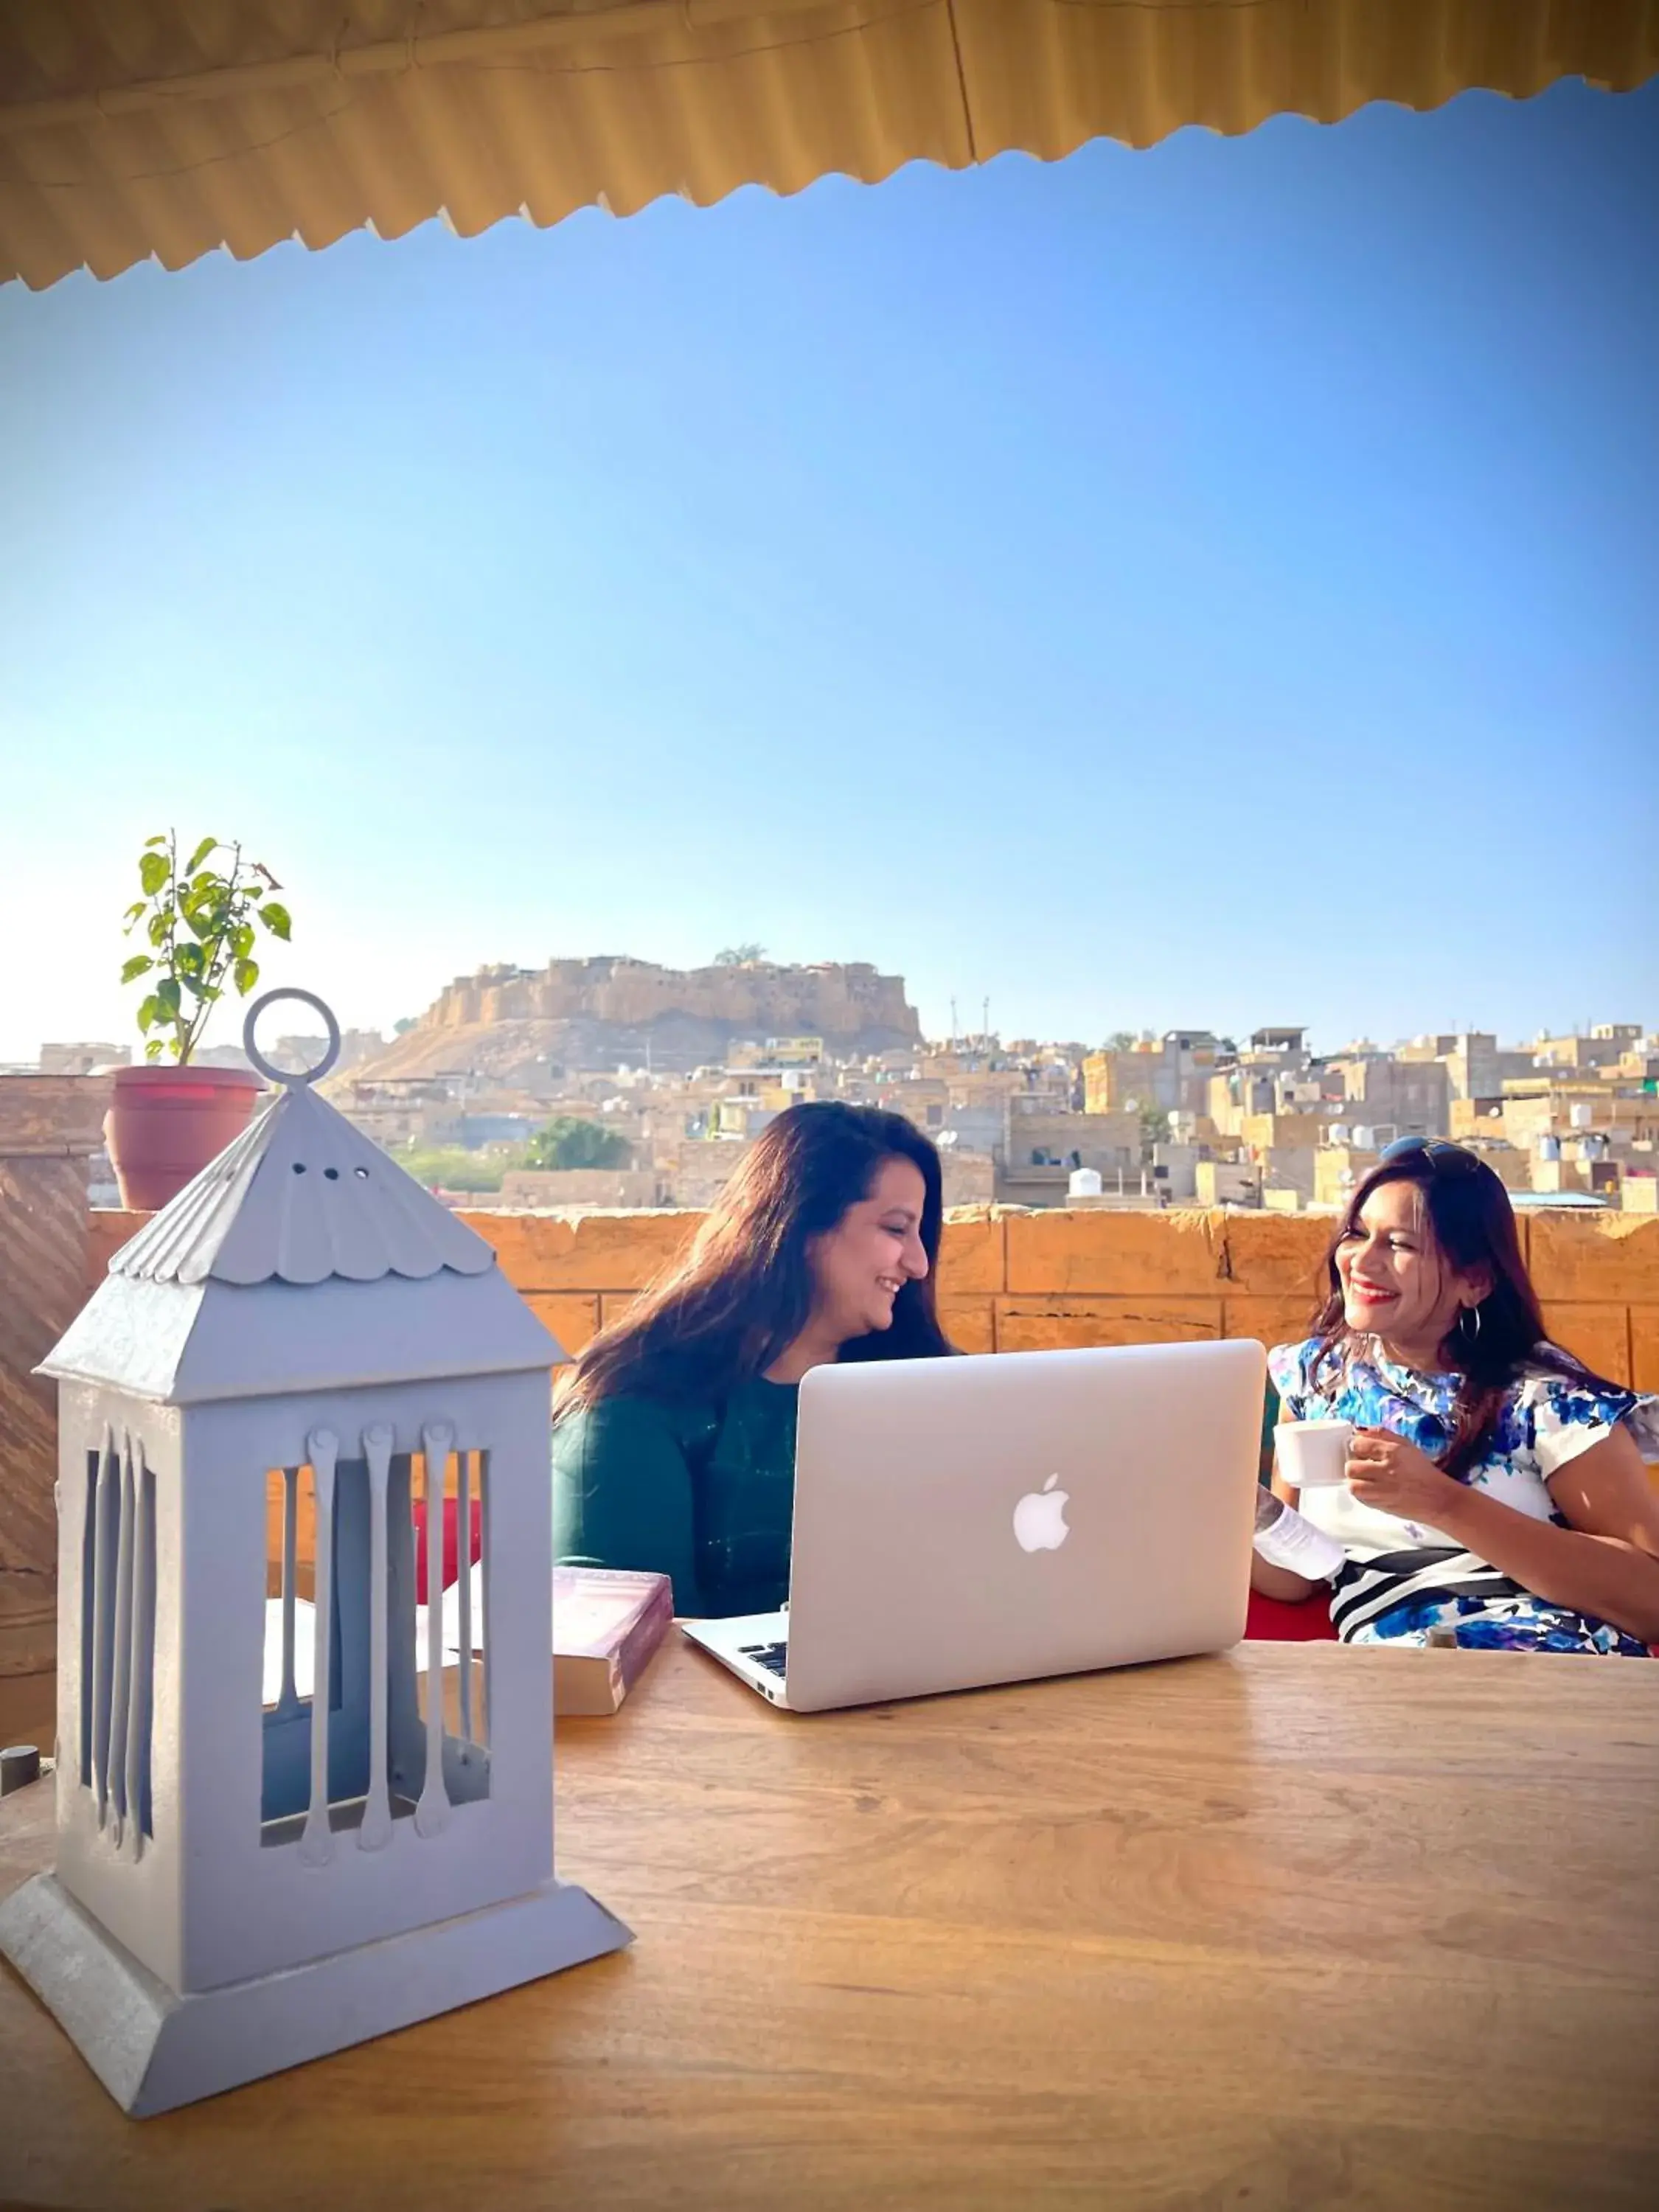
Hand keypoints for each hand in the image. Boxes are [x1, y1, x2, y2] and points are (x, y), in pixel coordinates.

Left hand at [1345, 1428, 1467, 1531]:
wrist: (1438, 1499)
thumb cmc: (1423, 1471)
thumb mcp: (1407, 1445)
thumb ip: (1382, 1435)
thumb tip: (1359, 1430)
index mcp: (1393, 1452)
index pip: (1358, 1444)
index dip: (1358, 1447)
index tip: (1362, 1450)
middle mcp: (1387, 1470)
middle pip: (1351, 1466)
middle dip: (1355, 1465)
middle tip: (1364, 1467)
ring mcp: (1383, 1490)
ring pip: (1353, 1485)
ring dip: (1357, 1482)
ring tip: (1366, 1480)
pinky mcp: (1382, 1505)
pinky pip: (1361, 1499)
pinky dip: (1363, 1494)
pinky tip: (1372, 1490)